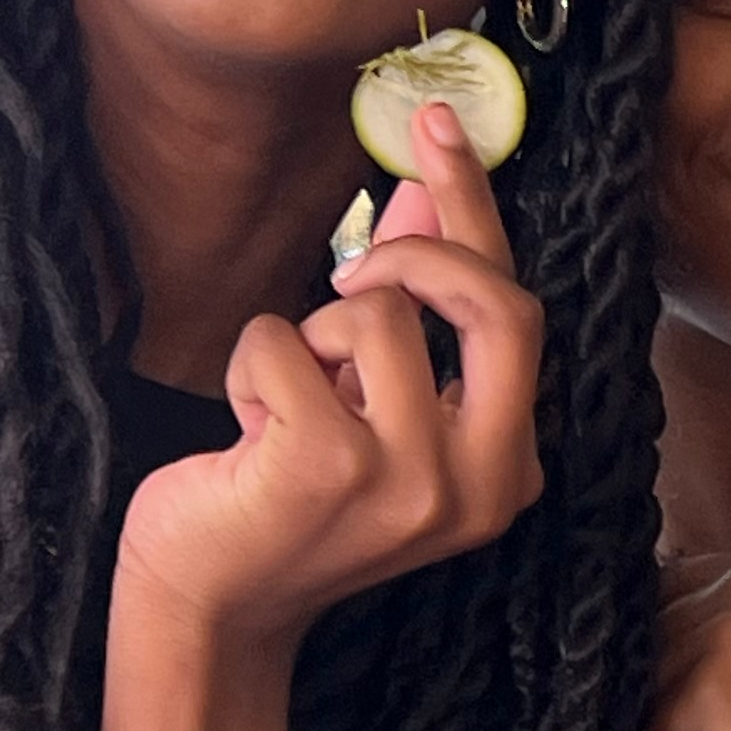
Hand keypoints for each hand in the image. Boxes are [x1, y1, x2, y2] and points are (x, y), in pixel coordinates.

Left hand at [112, 100, 543, 654]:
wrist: (213, 608)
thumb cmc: (289, 502)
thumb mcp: (370, 405)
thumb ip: (416, 317)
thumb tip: (425, 198)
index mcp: (509, 465)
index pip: (517, 310)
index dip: (476, 208)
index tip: (437, 123)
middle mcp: (483, 479)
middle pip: (493, 303)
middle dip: (415, 258)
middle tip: (351, 275)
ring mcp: (412, 480)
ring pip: (373, 316)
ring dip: (309, 335)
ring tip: (288, 401)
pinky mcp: (329, 468)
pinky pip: (284, 342)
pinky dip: (250, 364)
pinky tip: (246, 431)